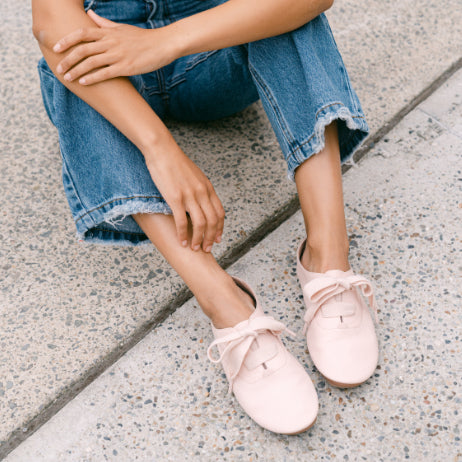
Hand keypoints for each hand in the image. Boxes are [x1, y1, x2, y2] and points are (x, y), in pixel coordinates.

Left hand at [53, 10, 179, 84]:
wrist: (163, 44)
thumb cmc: (143, 38)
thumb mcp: (121, 28)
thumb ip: (103, 23)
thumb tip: (90, 13)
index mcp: (108, 32)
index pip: (82, 33)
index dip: (67, 40)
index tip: (56, 47)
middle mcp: (110, 42)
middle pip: (83, 49)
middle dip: (68, 59)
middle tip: (59, 68)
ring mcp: (118, 55)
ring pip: (91, 62)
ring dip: (77, 70)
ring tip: (68, 78)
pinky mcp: (126, 67)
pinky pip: (105, 73)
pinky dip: (92, 77)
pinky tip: (84, 82)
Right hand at [144, 139, 224, 252]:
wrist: (162, 150)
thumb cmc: (175, 163)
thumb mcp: (195, 175)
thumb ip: (200, 189)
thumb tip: (201, 201)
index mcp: (208, 188)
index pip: (220, 213)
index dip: (220, 228)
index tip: (217, 239)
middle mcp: (202, 193)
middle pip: (213, 221)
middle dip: (210, 238)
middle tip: (206, 249)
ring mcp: (189, 196)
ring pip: (200, 224)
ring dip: (198, 239)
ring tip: (194, 248)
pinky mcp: (175, 198)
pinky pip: (182, 221)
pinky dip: (183, 234)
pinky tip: (182, 242)